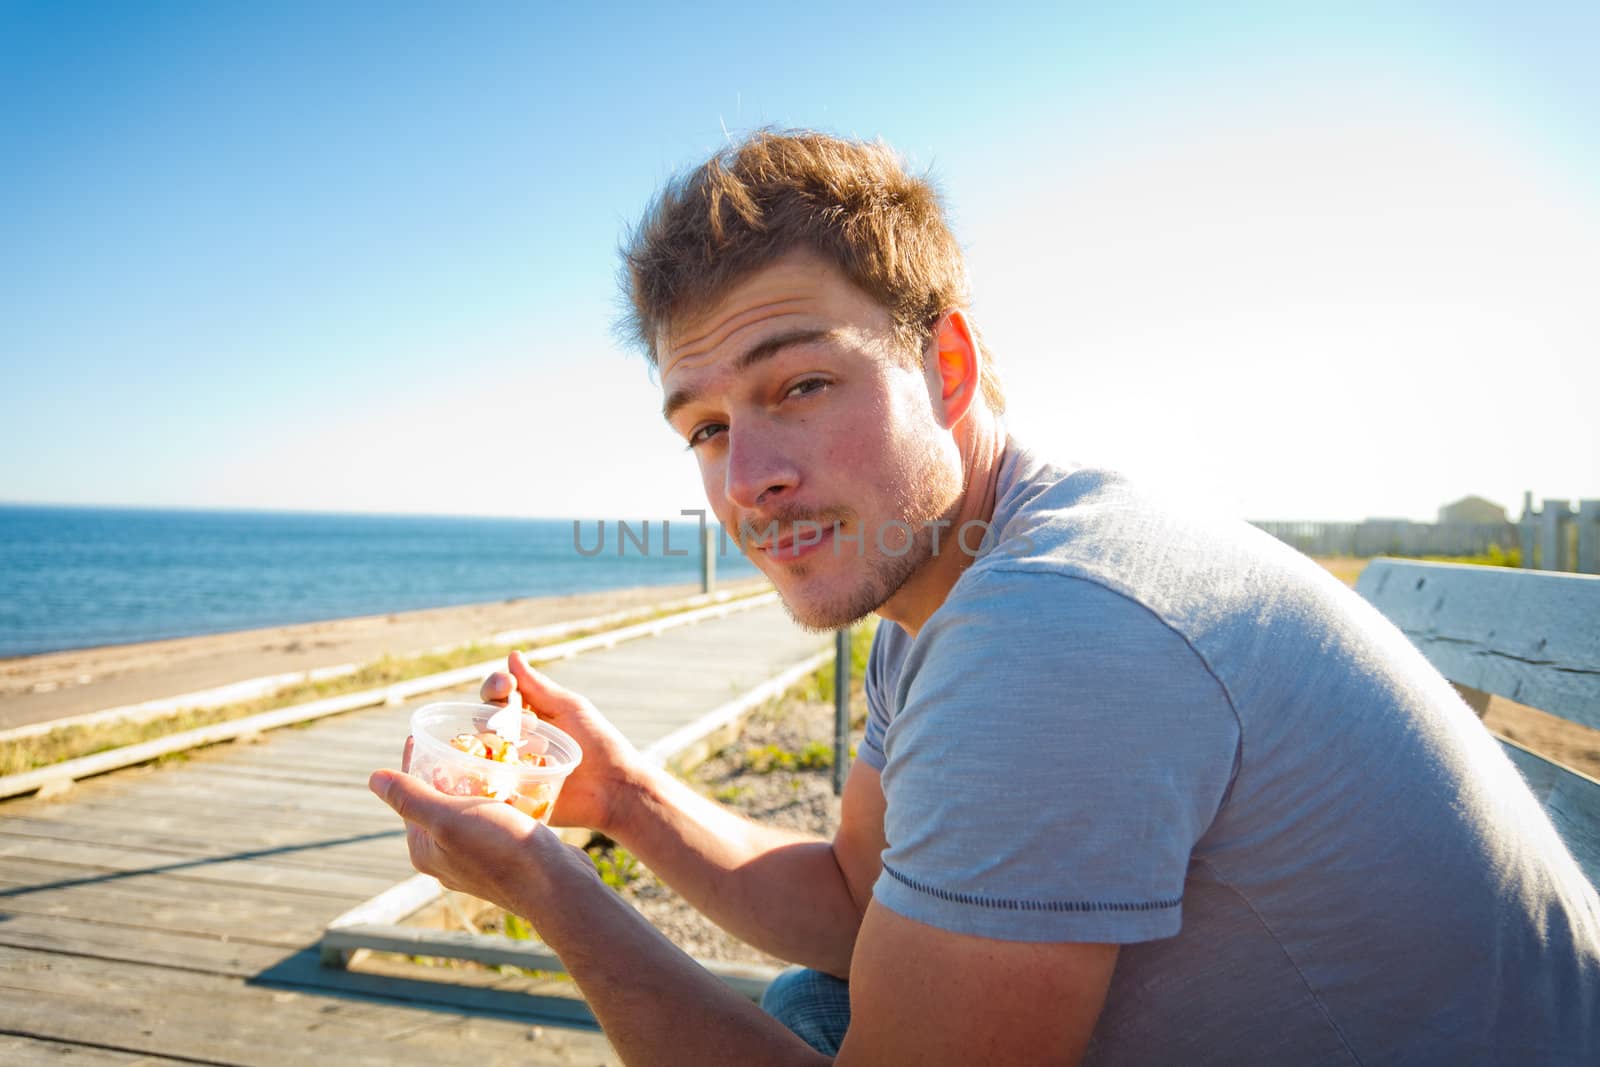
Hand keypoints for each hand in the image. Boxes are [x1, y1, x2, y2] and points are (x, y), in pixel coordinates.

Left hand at [369, 748, 595, 913]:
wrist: (555, 885)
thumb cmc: (501, 850)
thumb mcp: (449, 817)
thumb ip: (411, 797)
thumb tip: (373, 778)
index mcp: (425, 849)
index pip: (411, 796)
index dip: (416, 763)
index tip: (426, 733)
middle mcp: (447, 856)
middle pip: (440, 801)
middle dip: (449, 769)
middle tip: (465, 739)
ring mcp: (478, 857)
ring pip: (470, 808)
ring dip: (477, 781)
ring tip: (490, 753)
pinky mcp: (506, 853)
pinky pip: (496, 817)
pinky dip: (501, 796)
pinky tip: (514, 780)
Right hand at [480, 652, 643, 837]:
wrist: (614, 789)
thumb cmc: (598, 744)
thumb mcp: (570, 709)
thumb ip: (539, 687)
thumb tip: (513, 655)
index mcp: (529, 714)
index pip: (498, 695)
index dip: (496, 686)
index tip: (507, 685)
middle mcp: (514, 739)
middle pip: (485, 718)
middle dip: (495, 713)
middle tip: (517, 720)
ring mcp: (509, 767)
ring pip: (481, 748)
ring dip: (493, 741)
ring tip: (519, 746)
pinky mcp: (509, 794)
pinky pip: (486, 782)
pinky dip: (486, 772)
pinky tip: (498, 768)